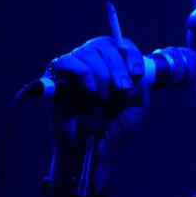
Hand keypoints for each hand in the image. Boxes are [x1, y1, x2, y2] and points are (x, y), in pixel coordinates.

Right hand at [45, 35, 146, 192]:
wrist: (93, 152)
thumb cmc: (115, 130)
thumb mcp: (137, 106)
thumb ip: (140, 84)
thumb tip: (133, 70)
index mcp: (114, 67)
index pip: (121, 45)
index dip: (131, 54)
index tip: (137, 73)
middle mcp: (93, 64)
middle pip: (104, 44)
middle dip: (118, 66)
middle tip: (123, 88)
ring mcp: (73, 70)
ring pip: (87, 51)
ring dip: (102, 72)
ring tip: (105, 97)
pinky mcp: (54, 79)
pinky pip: (67, 62)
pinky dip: (83, 73)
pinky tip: (92, 91)